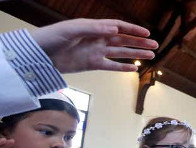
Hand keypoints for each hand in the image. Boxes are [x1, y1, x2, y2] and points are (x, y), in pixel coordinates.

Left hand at [29, 19, 157, 72]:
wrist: (38, 55)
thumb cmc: (52, 38)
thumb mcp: (71, 30)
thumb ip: (93, 28)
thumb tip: (114, 29)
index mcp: (94, 28)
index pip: (118, 27)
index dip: (132, 30)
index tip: (146, 33)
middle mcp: (97, 39)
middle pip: (123, 40)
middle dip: (139, 42)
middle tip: (154, 45)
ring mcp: (95, 52)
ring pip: (120, 53)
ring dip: (135, 54)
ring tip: (150, 55)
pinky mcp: (91, 64)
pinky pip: (110, 66)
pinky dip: (122, 67)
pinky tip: (134, 69)